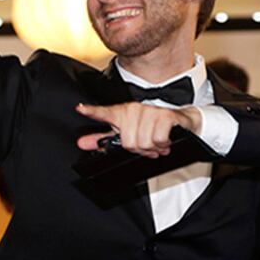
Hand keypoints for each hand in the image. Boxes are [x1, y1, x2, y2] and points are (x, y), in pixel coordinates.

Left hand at [75, 102, 202, 157]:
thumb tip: (82, 143)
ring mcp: (150, 111)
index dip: (92, 111)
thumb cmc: (151, 127)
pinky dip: (162, 144)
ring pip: (143, 142)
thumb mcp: (126, 133)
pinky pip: (157, 139)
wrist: (179, 121)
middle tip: (146, 145)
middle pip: (128, 142)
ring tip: (156, 143)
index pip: (105, 113)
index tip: (80, 109)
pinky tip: (164, 140)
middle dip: (138, 149)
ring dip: (152, 148)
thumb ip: (104, 140)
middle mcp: (134, 110)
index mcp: (122, 113)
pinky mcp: (165, 116)